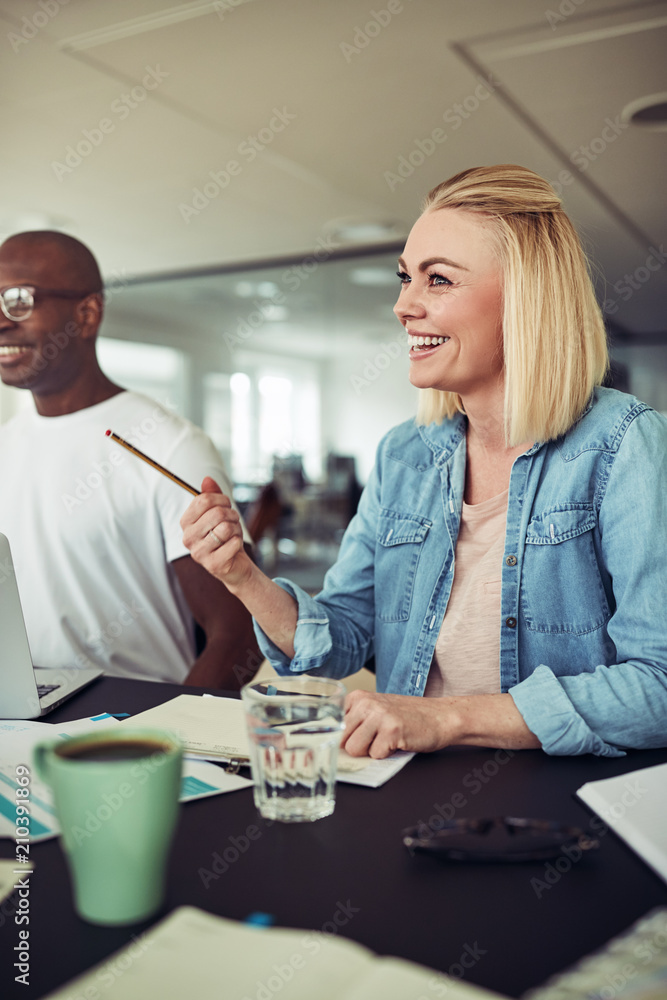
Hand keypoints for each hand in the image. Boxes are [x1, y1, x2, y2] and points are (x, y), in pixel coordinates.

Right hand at [180, 477, 252, 590]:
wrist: (235, 563)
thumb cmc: (225, 535)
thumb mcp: (219, 512)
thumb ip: (212, 495)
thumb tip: (207, 479)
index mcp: (186, 522)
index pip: (204, 500)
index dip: (222, 499)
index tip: (227, 506)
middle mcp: (188, 538)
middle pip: (216, 513)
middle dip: (232, 515)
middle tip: (233, 523)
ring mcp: (198, 553)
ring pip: (226, 528)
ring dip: (236, 529)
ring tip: (232, 535)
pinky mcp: (213, 564)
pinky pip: (233, 543)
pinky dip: (238, 542)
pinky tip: (233, 548)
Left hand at [342, 690, 457, 757]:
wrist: (440, 716)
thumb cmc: (408, 716)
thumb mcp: (377, 710)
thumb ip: (356, 721)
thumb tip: (332, 744)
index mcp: (358, 697)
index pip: (334, 726)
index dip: (345, 738)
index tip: (356, 739)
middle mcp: (366, 703)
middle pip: (342, 740)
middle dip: (359, 746)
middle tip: (377, 739)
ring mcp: (378, 715)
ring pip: (354, 749)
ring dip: (372, 750)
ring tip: (387, 740)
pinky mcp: (392, 730)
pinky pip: (376, 754)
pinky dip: (387, 754)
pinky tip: (399, 742)